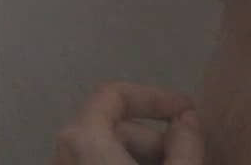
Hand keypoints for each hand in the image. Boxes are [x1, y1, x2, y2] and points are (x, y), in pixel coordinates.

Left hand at [52, 81, 205, 164]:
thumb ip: (186, 144)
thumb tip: (187, 119)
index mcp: (82, 140)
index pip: (114, 94)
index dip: (155, 97)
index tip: (189, 111)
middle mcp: (62, 154)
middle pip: (110, 128)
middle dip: (154, 138)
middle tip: (187, 155)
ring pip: (103, 153)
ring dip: (140, 157)